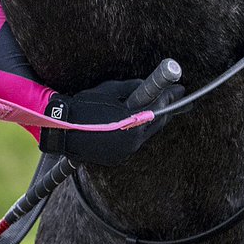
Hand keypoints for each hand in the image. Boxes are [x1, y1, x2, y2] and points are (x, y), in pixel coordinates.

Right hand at [39, 78, 183, 165]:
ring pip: (146, 134)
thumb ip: (132, 88)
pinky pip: (133, 142)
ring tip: (163, 110)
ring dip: (153, 121)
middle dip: (168, 110)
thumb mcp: (110, 90)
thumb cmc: (84, 106)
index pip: (159, 107)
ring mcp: (124, 151)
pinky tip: (139, 124)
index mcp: (131, 121)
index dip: (171, 97)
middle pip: (157, 123)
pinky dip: (138, 132)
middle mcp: (131, 140)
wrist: (61, 128)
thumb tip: (148, 86)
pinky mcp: (117, 157)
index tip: (181, 89)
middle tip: (182, 101)